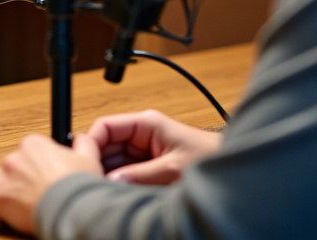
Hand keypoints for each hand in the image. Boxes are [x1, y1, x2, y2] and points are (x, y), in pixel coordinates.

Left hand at [0, 134, 102, 234]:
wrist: (70, 208)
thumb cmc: (78, 186)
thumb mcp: (88, 159)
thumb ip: (83, 143)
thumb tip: (81, 138)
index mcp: (34, 144)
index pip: (28, 149)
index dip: (36, 163)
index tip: (44, 173)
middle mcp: (14, 157)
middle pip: (10, 165)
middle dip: (18, 177)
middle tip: (34, 190)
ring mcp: (2, 178)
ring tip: (13, 199)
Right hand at [83, 109, 220, 184]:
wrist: (232, 169)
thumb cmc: (211, 157)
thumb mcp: (172, 168)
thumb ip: (140, 174)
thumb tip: (110, 181)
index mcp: (146, 123)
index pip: (105, 126)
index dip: (91, 143)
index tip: (84, 163)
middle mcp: (141, 135)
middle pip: (106, 146)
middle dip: (99, 164)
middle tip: (93, 183)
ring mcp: (144, 151)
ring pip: (113, 162)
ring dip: (110, 176)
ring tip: (107, 190)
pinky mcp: (149, 167)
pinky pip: (125, 174)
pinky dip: (121, 184)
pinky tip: (120, 193)